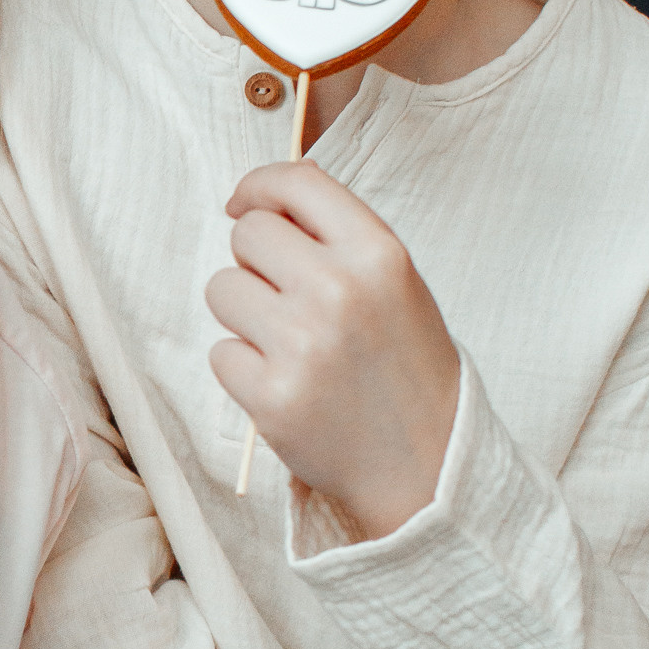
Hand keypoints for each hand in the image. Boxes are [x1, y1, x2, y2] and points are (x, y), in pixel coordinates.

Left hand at [207, 161, 459, 534]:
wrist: (427, 466)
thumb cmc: (405, 367)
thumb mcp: (396, 284)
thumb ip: (337, 236)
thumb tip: (260, 197)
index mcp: (379, 254)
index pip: (297, 183)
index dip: (259, 186)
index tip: (243, 203)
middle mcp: (340, 290)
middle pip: (248, 235)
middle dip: (255, 261)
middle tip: (287, 299)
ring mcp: (302, 344)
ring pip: (222, 289)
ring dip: (244, 314)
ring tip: (290, 345)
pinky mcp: (272, 396)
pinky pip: (221, 353)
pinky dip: (244, 368)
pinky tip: (287, 385)